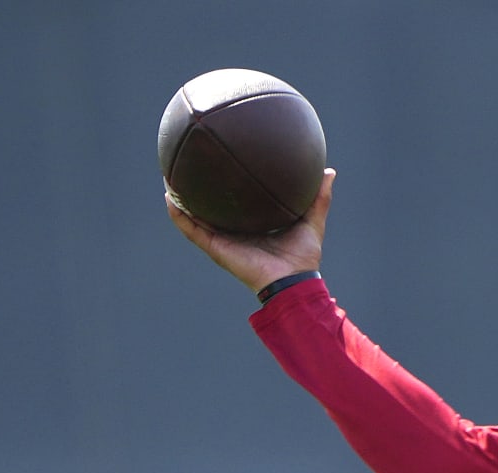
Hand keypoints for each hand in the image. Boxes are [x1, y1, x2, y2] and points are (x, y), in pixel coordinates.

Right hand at [167, 167, 334, 295]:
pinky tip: (170, 199)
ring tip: (168, 178)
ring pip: (193, 217)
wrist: (292, 280)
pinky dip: (179, 216)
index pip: (234, 204)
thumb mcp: (311, 220)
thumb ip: (319, 197)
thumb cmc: (302, 257)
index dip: (225, 188)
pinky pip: (192, 230)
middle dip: (197, 190)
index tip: (219, 166)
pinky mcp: (216, 248)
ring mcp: (222, 240)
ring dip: (180, 199)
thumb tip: (329, 171)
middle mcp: (233, 232)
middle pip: (209, 208)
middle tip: (187, 166)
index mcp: (251, 226)